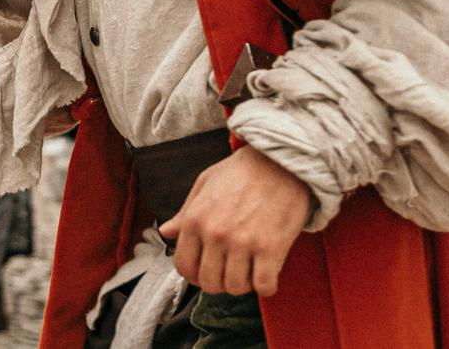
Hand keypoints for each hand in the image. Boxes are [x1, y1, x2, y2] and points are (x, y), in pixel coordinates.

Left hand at [159, 146, 310, 297]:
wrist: (282, 160)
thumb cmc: (244, 170)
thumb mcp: (205, 183)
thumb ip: (185, 212)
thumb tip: (166, 232)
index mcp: (196, 220)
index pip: (184, 266)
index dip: (194, 274)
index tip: (206, 271)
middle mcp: (216, 234)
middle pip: (210, 282)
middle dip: (219, 282)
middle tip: (231, 271)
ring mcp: (243, 243)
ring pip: (236, 287)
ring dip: (243, 284)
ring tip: (250, 269)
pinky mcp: (271, 248)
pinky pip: (264, 286)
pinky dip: (266, 285)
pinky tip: (268, 272)